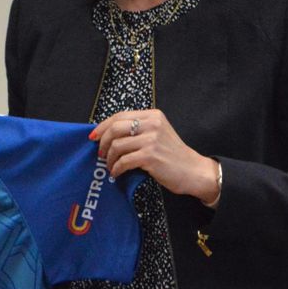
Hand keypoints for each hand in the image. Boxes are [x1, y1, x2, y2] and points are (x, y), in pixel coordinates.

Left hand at [90, 108, 218, 203]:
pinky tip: (117, 173)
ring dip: (109, 158)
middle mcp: (152, 124)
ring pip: (117, 145)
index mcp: (153, 115)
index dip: (102, 126)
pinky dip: (116, 168)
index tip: (93, 136)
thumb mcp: (157, 134)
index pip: (119, 115)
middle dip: (102, 142)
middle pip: (115, 128)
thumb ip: (138, 129)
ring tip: (110, 165)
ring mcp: (152, 140)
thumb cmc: (172, 155)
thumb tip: (106, 133)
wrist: (194, 172)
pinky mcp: (151, 156)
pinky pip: (123, 161)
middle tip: (100, 153)